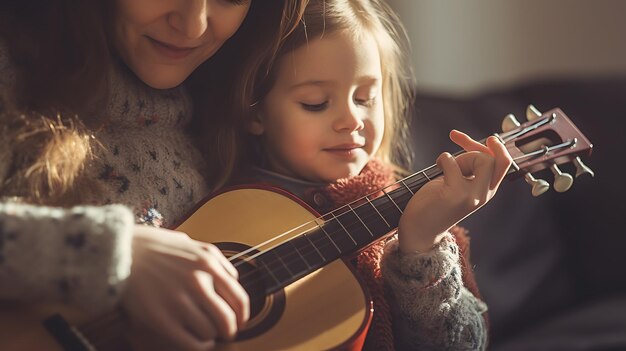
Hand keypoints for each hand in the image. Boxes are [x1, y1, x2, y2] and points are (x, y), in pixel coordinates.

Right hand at [123, 225, 248, 349]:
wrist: (118, 252)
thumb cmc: (152, 247)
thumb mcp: (190, 243)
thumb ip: (215, 259)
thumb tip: (233, 278)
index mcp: (207, 263)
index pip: (239, 298)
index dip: (243, 315)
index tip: (240, 321)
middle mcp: (197, 282)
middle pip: (228, 319)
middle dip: (231, 330)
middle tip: (227, 333)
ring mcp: (178, 301)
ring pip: (210, 332)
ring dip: (211, 337)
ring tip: (206, 335)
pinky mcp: (161, 319)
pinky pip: (189, 342)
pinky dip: (197, 346)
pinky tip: (194, 341)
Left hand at [398, 130, 511, 252]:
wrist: (419, 230)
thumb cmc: (434, 203)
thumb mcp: (458, 181)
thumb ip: (469, 167)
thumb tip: (473, 143)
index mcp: (486, 191)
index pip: (503, 163)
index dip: (492, 146)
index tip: (480, 138)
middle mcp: (483, 195)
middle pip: (495, 159)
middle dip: (475, 149)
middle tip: (455, 152)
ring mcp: (471, 196)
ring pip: (482, 159)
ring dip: (459, 157)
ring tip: (443, 168)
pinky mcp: (455, 195)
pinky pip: (453, 163)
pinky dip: (443, 160)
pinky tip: (437, 168)